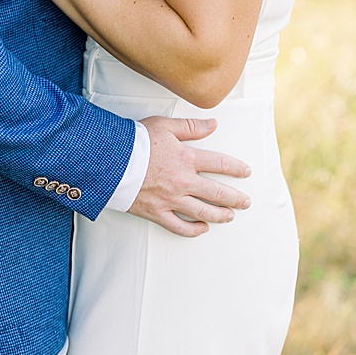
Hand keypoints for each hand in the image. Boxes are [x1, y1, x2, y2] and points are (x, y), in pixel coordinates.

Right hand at [129, 116, 252, 237]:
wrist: (109, 161)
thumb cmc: (135, 142)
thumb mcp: (166, 126)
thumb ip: (191, 127)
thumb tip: (213, 124)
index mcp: (187, 158)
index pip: (220, 163)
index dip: (236, 168)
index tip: (246, 172)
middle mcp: (184, 181)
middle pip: (217, 192)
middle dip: (235, 198)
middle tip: (246, 202)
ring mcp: (171, 199)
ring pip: (203, 211)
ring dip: (220, 215)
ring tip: (230, 216)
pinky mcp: (157, 212)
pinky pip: (179, 226)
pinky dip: (193, 230)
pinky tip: (202, 229)